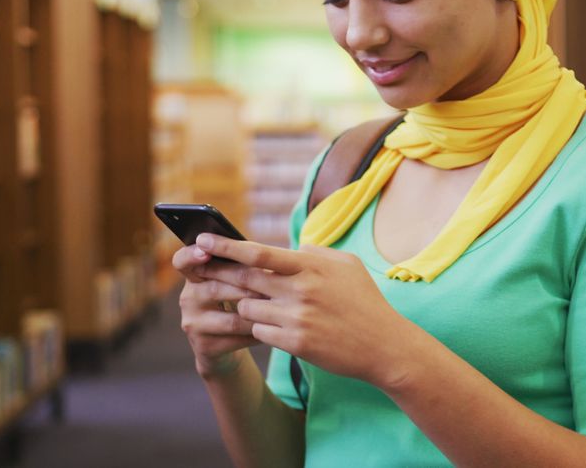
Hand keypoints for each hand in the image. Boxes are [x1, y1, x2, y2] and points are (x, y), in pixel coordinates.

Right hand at [172, 243, 263, 377]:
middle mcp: (188, 298)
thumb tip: (266, 253)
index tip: (205, 251)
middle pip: (216, 289)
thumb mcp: (233, 281)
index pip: (182, 261)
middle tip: (273, 284)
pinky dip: (259, 332)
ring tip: (280, 308)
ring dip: (259, 314)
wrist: (227, 346)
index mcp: (194, 276)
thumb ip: (238, 266)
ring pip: (232, 318)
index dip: (191, 255)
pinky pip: (238, 338)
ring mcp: (193, 324)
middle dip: (247, 286)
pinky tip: (274, 328)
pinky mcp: (204, 347)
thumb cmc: (236, 301)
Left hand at [194, 233, 416, 387]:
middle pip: (245, 279)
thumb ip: (316, 252)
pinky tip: (273, 327)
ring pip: (248, 307)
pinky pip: (259, 332)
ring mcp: (297, 318)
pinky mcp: (295, 343)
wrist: (384, 346)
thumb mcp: (347, 265)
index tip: (202, 238)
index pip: (258, 252)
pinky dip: (261, 328)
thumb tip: (290, 247)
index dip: (226, 246)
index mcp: (311, 266)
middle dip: (220, 274)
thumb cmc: (366, 302)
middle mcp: (300, 290)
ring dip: (248, 305)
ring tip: (260, 305)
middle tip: (200, 269)